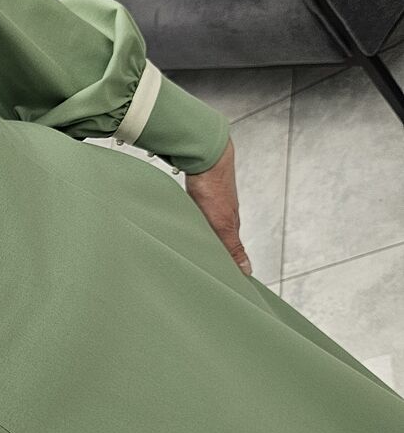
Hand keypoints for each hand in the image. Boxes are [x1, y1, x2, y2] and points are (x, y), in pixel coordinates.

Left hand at [183, 136, 252, 275]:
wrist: (205, 155)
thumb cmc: (214, 188)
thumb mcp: (222, 224)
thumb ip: (232, 248)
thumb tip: (247, 271)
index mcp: (231, 224)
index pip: (230, 251)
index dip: (226, 263)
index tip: (220, 277)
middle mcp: (223, 214)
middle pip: (217, 239)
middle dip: (210, 252)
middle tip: (200, 266)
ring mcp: (212, 203)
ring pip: (206, 226)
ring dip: (200, 237)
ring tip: (191, 250)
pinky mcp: (199, 193)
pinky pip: (196, 214)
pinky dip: (192, 222)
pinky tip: (184, 225)